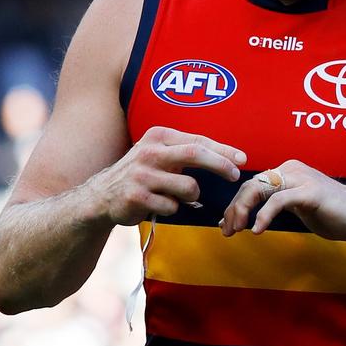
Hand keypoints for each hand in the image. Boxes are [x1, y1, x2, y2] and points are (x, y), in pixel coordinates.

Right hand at [88, 125, 245, 224]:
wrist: (102, 196)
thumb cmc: (143, 173)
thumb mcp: (161, 154)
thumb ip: (187, 152)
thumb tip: (231, 157)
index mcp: (159, 136)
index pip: (199, 141)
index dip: (223, 150)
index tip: (243, 159)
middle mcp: (150, 152)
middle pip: (196, 154)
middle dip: (221, 165)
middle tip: (235, 175)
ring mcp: (142, 174)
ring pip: (189, 186)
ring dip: (192, 196)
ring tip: (178, 196)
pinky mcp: (136, 196)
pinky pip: (172, 206)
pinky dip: (173, 208)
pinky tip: (159, 205)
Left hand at [220, 160, 345, 241]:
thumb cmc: (333, 215)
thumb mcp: (297, 209)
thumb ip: (273, 207)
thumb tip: (241, 218)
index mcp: (288, 171)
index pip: (250, 184)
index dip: (234, 205)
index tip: (225, 226)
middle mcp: (292, 168)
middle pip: (250, 185)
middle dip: (234, 209)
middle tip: (227, 232)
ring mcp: (301, 178)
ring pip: (259, 188)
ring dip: (242, 211)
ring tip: (237, 231)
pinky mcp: (310, 191)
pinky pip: (278, 200)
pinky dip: (264, 215)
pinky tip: (258, 230)